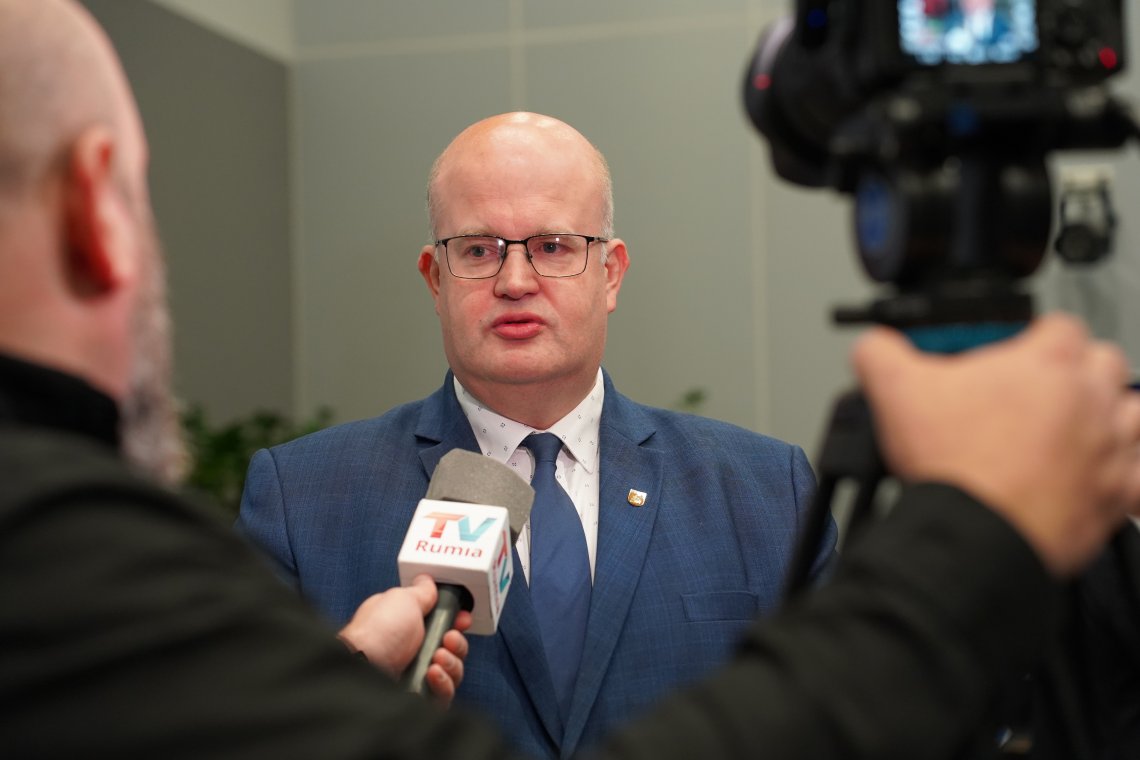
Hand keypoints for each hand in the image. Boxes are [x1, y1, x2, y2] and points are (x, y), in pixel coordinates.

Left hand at [338, 575, 471, 704]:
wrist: (363, 667)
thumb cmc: (378, 632)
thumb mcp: (402, 598)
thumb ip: (421, 592)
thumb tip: (428, 581)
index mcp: (409, 626)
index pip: (443, 625)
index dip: (457, 622)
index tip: (462, 619)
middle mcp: (414, 651)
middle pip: (453, 649)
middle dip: (457, 642)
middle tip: (447, 639)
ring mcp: (416, 676)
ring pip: (453, 671)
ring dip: (451, 663)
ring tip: (435, 659)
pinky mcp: (420, 697)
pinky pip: (445, 693)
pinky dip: (444, 683)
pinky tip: (431, 674)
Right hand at [852, 313, 1139, 576]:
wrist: (974, 534)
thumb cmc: (952, 466)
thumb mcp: (893, 392)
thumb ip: (881, 353)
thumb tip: (874, 345)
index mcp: (1046, 363)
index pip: (1058, 326)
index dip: (1031, 337)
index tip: (1007, 356)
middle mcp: (1089, 400)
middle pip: (1104, 362)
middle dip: (1075, 371)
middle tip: (1035, 393)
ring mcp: (1109, 449)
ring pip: (1135, 414)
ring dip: (1112, 416)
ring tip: (1075, 429)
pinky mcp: (1116, 497)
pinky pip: (1138, 479)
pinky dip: (1124, 476)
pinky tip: (1100, 478)